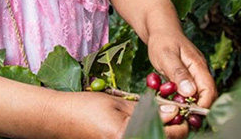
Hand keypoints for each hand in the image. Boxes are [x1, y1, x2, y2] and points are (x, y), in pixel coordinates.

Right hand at [53, 87, 192, 138]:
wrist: (58, 119)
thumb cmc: (85, 108)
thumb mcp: (118, 105)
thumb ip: (146, 110)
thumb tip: (173, 111)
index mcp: (128, 138)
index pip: (169, 135)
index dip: (180, 123)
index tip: (183, 110)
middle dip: (174, 130)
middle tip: (174, 113)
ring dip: (161, 132)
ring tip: (161, 116)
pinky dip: (147, 132)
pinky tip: (146, 122)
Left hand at [147, 30, 217, 109]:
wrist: (159, 29)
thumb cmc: (162, 40)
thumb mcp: (166, 56)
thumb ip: (178, 73)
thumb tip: (190, 92)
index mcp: (198, 66)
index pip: (209, 90)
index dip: (202, 105)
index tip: (190, 115)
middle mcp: (200, 71)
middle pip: (207, 95)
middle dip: (197, 108)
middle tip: (182, 117)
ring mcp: (195, 73)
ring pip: (198, 94)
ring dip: (190, 105)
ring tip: (177, 112)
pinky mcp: (188, 76)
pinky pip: (190, 91)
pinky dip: (184, 99)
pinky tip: (173, 102)